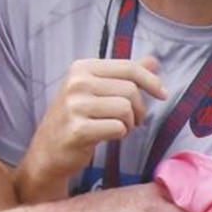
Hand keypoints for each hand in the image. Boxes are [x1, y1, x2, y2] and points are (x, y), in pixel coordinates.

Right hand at [17, 56, 166, 197]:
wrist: (48, 151)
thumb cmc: (75, 118)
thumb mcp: (96, 90)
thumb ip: (123, 75)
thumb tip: (153, 61)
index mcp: (81, 68)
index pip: (128, 67)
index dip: (151, 81)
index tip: (162, 94)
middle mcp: (76, 83)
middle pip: (130, 90)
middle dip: (139, 108)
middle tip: (133, 120)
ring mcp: (74, 106)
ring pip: (125, 109)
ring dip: (129, 123)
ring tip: (118, 128)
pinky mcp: (78, 129)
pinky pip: (117, 128)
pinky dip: (119, 134)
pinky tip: (108, 136)